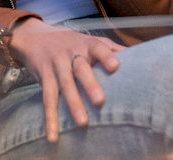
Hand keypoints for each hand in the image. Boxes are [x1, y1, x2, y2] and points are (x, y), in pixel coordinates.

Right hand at [7, 18, 124, 141]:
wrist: (34, 36)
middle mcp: (71, 53)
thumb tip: (139, 55)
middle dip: (90, 84)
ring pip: (65, 85)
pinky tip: (53, 136)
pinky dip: (50, 118)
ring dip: (73, 104)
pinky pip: (47, 98)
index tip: (115, 66)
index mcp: (86, 44)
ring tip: (83, 123)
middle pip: (81, 68)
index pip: (98, 47)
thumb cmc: (71, 43)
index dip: (106, 56)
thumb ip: (111, 48)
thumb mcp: (89, 40)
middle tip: (100, 101)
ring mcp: (56, 64)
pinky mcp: (44, 76)